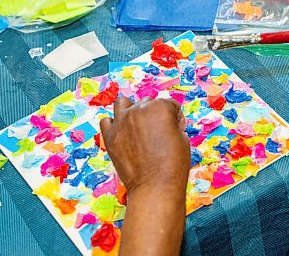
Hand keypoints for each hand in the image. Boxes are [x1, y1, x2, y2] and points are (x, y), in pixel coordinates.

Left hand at [100, 97, 189, 255]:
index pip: (170, 104)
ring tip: (137, 124)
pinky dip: (114, 124)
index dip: (175, 118)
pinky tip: (123, 133)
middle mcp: (138, 109)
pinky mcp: (110, 136)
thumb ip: (171, 124)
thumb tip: (165, 123)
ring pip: (123, 103)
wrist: (155, 186)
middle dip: (155, 115)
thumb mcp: (182, 138)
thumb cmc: (174, 164)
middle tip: (159, 133)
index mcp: (160, 107)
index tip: (175, 130)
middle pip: (147, 103)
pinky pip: (106, 120)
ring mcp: (121, 121)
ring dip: (131, 110)